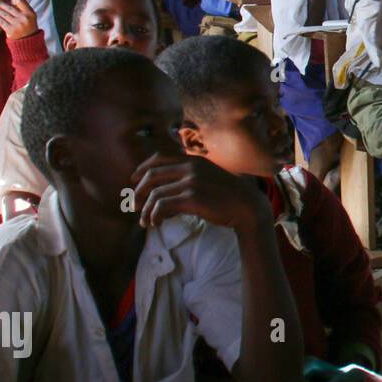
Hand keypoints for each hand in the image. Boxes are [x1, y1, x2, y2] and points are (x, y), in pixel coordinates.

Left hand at [0, 0, 38, 39]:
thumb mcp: (30, 16)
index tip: (8, 0)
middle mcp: (24, 18)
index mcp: (30, 13)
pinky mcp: (10, 30)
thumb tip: (10, 0)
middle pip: (9, 7)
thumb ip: (23, 8)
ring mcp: (17, 25)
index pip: (20, 1)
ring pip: (4, 14)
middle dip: (1, 4)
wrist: (28, 39)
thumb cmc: (28, 25)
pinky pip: (1, 22)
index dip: (13, 0)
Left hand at [130, 152, 269, 231]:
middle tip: (134, 206)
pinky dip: (155, 216)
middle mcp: (190, 167)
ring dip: (146, 210)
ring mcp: (191, 182)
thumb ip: (188, 177)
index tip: (134, 180)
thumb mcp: (208, 177)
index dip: (142, 169)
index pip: (158, 158)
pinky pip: (163, 206)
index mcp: (193, 160)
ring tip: (145, 222)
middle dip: (139, 192)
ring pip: (155, 194)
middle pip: (152, 175)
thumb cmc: (227, 196)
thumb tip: (161, 193)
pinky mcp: (192, 198)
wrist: (247, 206)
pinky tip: (157, 223)